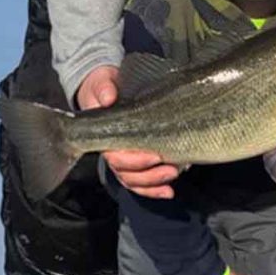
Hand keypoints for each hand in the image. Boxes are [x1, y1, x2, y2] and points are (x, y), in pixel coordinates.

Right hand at [77, 65, 180, 197]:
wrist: (108, 87)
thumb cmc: (103, 87)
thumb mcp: (102, 83)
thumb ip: (103, 89)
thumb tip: (108, 98)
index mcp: (104, 137)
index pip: (115, 158)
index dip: (134, 161)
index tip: (154, 156)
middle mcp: (114, 152)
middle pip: (127, 174)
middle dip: (149, 175)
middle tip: (170, 169)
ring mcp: (126, 157)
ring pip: (135, 181)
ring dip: (154, 183)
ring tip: (173, 176)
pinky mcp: (139, 158)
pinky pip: (142, 181)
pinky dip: (154, 189)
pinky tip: (168, 191)